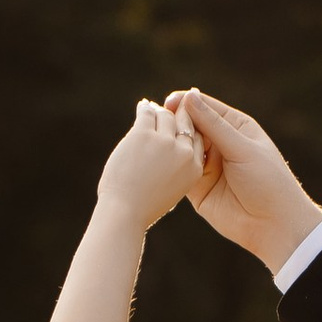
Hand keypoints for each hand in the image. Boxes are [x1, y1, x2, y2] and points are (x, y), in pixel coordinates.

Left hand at [97, 98, 207, 228]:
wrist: (124, 212)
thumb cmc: (144, 204)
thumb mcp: (173, 188)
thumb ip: (177, 166)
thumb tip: (172, 139)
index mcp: (194, 168)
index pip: (197, 138)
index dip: (188, 129)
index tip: (181, 124)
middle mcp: (183, 153)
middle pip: (183, 123)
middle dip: (174, 117)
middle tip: (166, 112)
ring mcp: (165, 142)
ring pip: (165, 115)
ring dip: (157, 113)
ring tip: (150, 112)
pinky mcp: (144, 134)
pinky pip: (147, 113)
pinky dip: (144, 109)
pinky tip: (141, 109)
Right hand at [163, 86, 321, 273]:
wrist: (272, 225)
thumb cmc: (267, 181)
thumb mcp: (241, 148)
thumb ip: (214, 124)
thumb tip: (189, 96)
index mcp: (235, 127)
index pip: (205, 107)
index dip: (186, 103)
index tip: (168, 103)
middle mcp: (219, 143)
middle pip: (190, 125)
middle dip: (175, 123)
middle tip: (161, 123)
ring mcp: (207, 165)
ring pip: (183, 147)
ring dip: (172, 144)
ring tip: (161, 142)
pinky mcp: (197, 187)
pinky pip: (180, 171)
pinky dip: (172, 166)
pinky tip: (163, 163)